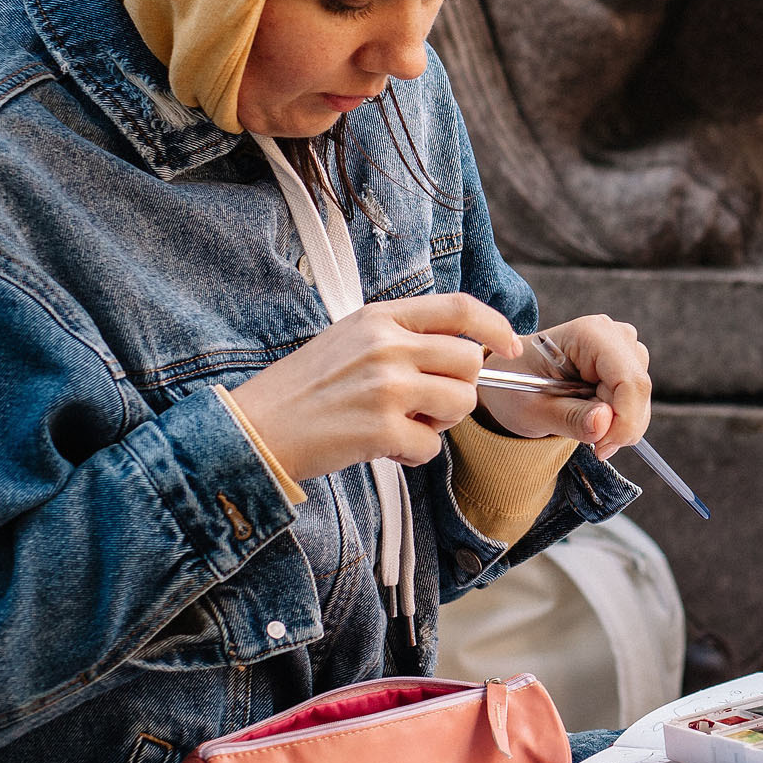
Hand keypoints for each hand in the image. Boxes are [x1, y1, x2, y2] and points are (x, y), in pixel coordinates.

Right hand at [230, 294, 519, 482]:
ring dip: (440, 423)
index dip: (496, 325)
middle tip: (424, 405)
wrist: (253, 430)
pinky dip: (414, 455)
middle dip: (458, 389)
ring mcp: (385, 387)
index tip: (510, 345)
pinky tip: (385, 448)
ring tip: (402, 424)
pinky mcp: (380, 429)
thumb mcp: (351, 339)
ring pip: (461, 403)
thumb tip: (465, 348)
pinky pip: (432, 446)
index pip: (460, 308)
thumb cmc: (305, 389)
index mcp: (380, 317)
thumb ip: (403, 336)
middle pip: (470, 361)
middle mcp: (386, 346)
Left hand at [476, 315, 651, 460]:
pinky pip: (637, 400)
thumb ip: (570, 418)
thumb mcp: (533, 410)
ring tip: (581, 418)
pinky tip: (593, 414)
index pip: (629, 379)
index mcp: (588, 335)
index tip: (602, 447)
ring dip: (618, 421)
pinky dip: (619, 418)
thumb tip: (604, 423)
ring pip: (640, 397)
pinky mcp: (627, 363)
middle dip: (619, 424)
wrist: (513, 380)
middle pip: (638, 389)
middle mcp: (613, 334)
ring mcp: (624, 347)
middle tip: (588, 440)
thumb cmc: (516, 387)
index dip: (625, 419)